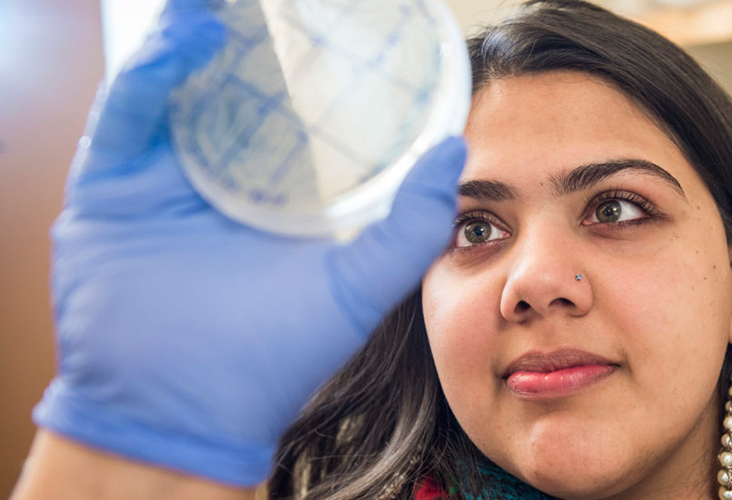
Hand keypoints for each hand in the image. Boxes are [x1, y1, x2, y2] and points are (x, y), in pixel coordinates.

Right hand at [33, 0, 465, 486]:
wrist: (183, 412)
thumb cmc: (274, 360)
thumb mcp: (357, 289)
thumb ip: (410, 229)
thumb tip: (453, 155)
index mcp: (281, 201)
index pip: (298, 121)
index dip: (316, 75)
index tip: (343, 34)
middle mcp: (224, 185)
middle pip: (234, 95)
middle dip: (253, 47)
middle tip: (286, 10)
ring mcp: (167, 184)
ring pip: (178, 93)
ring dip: (201, 41)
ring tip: (235, 5)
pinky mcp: (113, 191)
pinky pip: (127, 118)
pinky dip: (152, 74)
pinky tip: (191, 39)